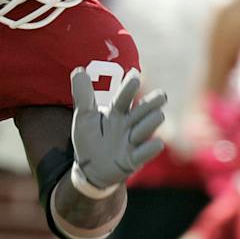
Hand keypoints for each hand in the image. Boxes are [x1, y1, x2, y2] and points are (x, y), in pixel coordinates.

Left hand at [70, 68, 166, 193]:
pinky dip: (150, 149)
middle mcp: (128, 125)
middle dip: (151, 103)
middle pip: (143, 111)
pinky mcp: (134, 160)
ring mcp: (133, 142)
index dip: (128, 88)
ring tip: (157, 116)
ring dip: (151, 123)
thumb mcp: (84, 117)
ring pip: (147, 129)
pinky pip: (144, 154)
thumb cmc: (91, 139)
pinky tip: (157, 143)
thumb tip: (79, 70)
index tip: (134, 74)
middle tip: (161, 95)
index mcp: (116, 113)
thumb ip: (83, 95)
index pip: (123, 98)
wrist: (90, 169)